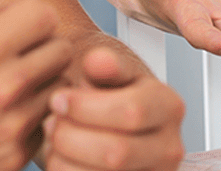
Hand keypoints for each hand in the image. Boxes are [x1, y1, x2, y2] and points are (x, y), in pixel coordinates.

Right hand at [0, 0, 74, 170]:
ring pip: (57, 88)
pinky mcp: (11, 161)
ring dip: (39, 82)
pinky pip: (46, 127)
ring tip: (6, 82)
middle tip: (8, 51)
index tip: (3, 23)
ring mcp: (10, 129)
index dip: (25, 14)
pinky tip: (3, 114)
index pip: (44, 15)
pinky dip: (33, 119)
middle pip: (60, 50)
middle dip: (38, 44)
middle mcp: (4, 90)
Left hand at [43, 46, 184, 170]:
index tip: (58, 98)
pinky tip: (64, 159)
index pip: (132, 111)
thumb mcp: (110, 69)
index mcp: (169, 106)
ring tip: (55, 141)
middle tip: (51, 122)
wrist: (109, 118)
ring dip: (64, 161)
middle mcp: (170, 147)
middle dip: (71, 137)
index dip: (86, 107)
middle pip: (116, 152)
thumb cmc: (109, 92)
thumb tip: (98, 60)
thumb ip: (105, 63)